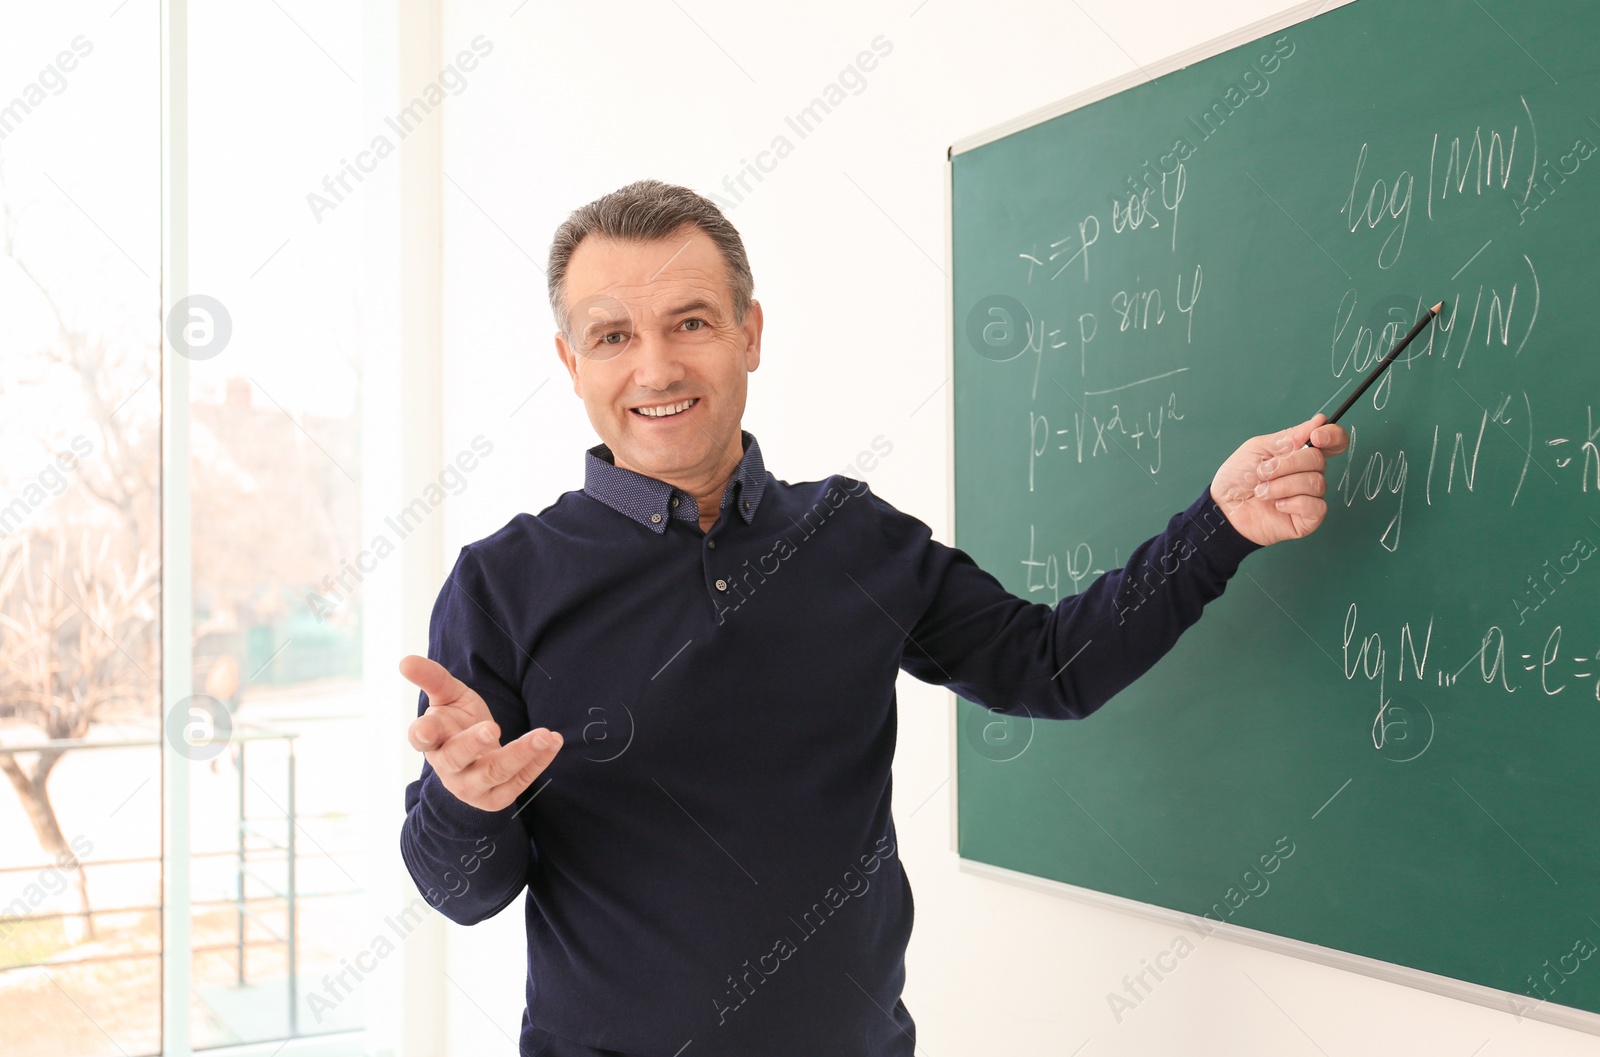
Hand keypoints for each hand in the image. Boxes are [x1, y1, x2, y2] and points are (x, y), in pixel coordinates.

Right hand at [400, 654, 561, 812]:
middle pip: (457, 758)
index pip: (421, 739)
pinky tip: (553, 742)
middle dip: (473, 744)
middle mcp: (448, 768)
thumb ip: (432, 678)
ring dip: (521, 753)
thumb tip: (405, 661)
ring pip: (495, 773)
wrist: (474, 761)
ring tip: (544, 735)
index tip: (427, 728)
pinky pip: (520, 782)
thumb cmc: (457, 724)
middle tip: (492, 727)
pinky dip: (539, 762)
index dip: (423, 734)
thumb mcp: (447, 697)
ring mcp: (472, 786)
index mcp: (431, 742)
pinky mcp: (497, 797)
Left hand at [1210, 413, 1348, 546]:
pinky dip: (1293, 503)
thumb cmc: (1238, 478)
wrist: (1224, 509)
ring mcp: (1310, 496)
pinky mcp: (1309, 519)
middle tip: (1263, 472)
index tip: (1316, 436)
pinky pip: (1316, 506)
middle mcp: (1309, 473)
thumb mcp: (1258, 448)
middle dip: (1288, 464)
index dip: (1332, 435)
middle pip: (1319, 460)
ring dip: (1283, 485)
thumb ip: (1289, 436)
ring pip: (1316, 482)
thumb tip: (1319, 421)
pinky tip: (1277, 505)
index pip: (1332, 441)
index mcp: (1300, 454)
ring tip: (1262, 491)